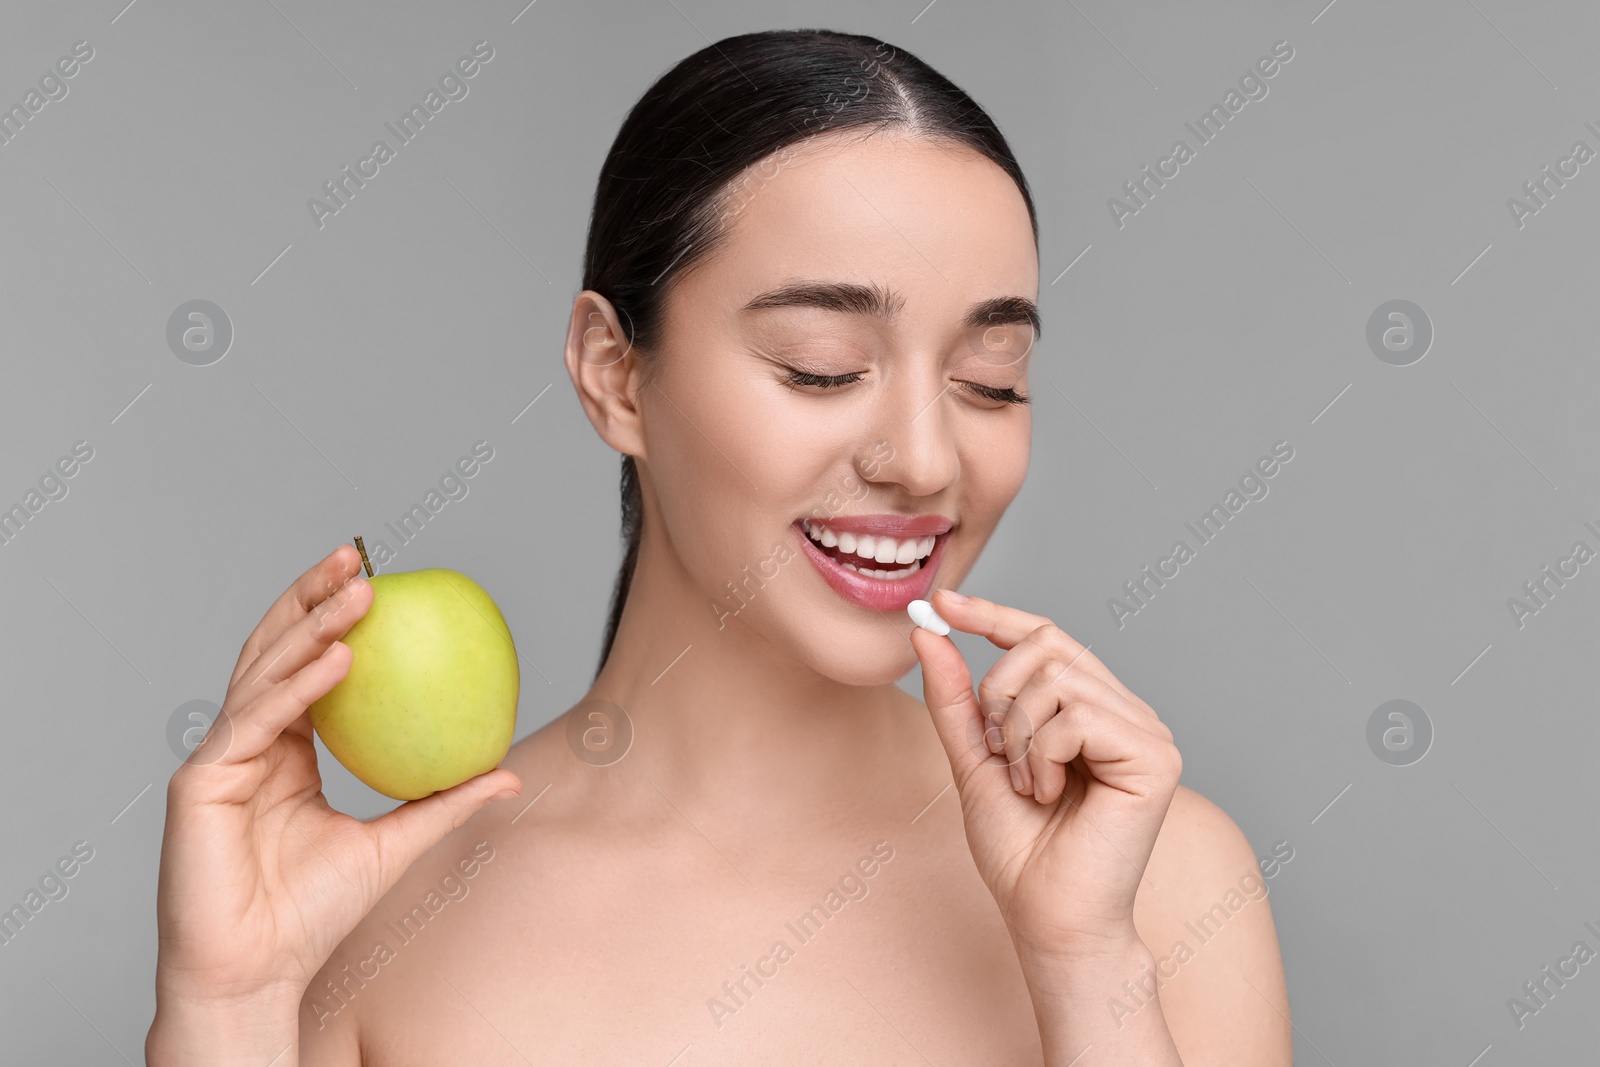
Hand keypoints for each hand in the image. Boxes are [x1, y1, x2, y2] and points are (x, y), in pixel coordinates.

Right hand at [152, 544, 521, 1012]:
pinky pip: (257, 721)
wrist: (259, 972)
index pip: (306, 665)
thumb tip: (508, 772)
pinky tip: (340, 658)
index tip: (377, 578)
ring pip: (265, 672)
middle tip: (358, 554)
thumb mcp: (396, 844)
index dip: (332, 616)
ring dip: (311, 625)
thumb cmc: (314, 915)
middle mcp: (248, 743)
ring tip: (359, 590)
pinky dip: (298, 687)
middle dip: (312, 596)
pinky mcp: (200, 781)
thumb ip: (443, 802)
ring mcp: (220, 758)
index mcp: (284, 751)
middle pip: (277, 650)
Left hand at [909, 588, 1181, 960]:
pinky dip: (1044, 755)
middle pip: (1047, 645)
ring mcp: (1146, 731)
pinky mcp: (1156, 756)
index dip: (992, 614)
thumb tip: (928, 632)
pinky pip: (1079, 715)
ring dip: (1019, 735)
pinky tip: (1050, 794)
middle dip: (999, 696)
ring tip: (1029, 785)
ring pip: (1058, 679)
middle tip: (1000, 756)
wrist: (1047, 917)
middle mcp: (1124, 710)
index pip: (1044, 636)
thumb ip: (956, 698)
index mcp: (1089, 708)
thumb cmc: (1020, 851)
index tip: (939, 602)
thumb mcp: (974, 759)